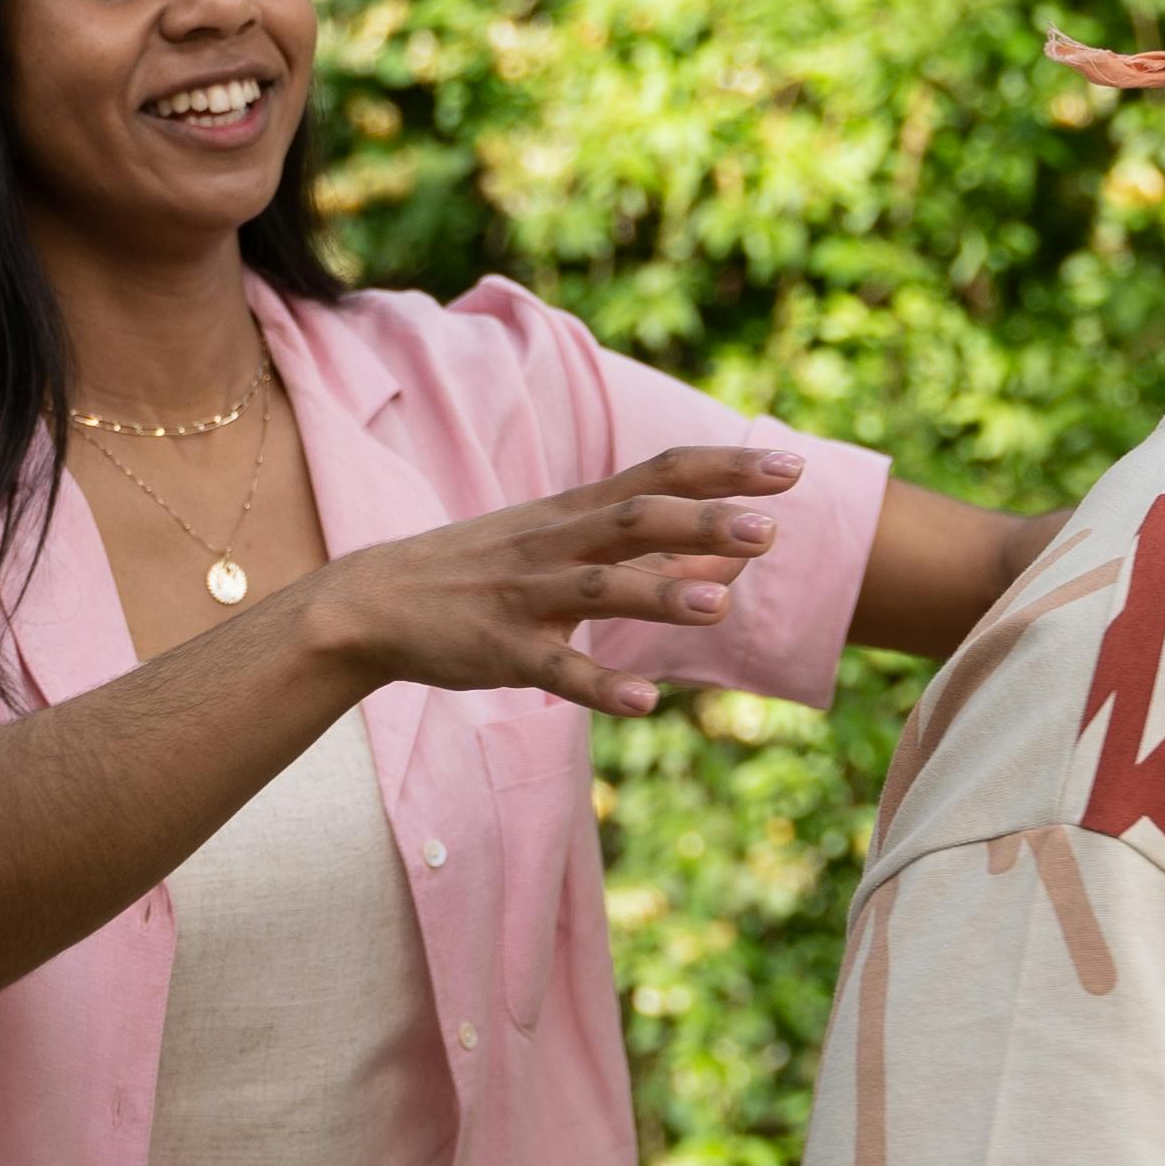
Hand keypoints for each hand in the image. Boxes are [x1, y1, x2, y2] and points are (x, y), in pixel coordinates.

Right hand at [303, 445, 799, 716]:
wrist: (371, 603)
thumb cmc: (484, 573)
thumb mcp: (566, 550)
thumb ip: (652, 558)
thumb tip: (733, 560)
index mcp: (575, 513)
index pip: (659, 474)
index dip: (726, 469)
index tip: (793, 464)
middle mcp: (555, 543)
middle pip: (634, 519)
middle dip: (702, 522)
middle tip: (770, 530)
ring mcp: (525, 596)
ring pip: (598, 588)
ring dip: (658, 594)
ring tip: (720, 605)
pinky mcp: (499, 651)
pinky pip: (553, 669)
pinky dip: (599, 686)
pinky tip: (645, 701)